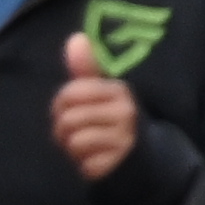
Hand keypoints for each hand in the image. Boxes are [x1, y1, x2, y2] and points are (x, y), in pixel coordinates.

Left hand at [52, 34, 140, 183]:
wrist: (144, 157)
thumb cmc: (113, 120)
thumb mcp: (103, 93)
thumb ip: (86, 69)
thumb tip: (75, 38)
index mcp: (118, 91)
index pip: (68, 94)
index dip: (60, 106)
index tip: (69, 111)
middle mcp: (125, 111)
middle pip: (68, 120)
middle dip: (64, 131)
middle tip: (77, 134)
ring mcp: (125, 138)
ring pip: (75, 143)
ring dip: (74, 150)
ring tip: (87, 147)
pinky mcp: (121, 163)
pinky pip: (85, 165)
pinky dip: (85, 166)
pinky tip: (97, 161)